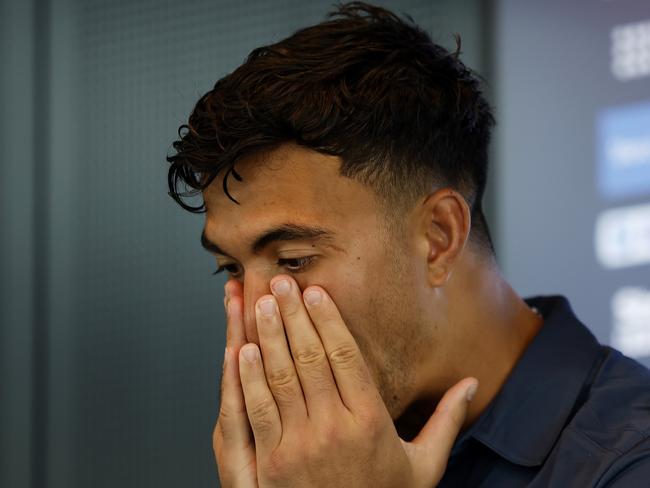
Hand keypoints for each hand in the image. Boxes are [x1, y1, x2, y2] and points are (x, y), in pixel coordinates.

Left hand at [213, 276, 478, 487]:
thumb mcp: (425, 466)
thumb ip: (446, 420)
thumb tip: (472, 384)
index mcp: (371, 422)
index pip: (345, 356)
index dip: (328, 320)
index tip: (316, 293)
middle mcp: (334, 428)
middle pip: (310, 358)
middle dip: (294, 315)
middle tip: (281, 282)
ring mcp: (300, 446)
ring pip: (281, 378)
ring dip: (269, 337)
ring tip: (262, 303)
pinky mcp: (272, 463)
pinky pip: (258, 411)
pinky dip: (249, 378)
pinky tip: (243, 350)